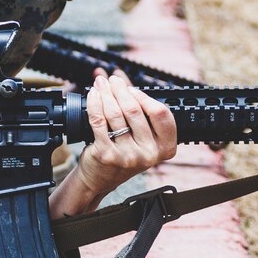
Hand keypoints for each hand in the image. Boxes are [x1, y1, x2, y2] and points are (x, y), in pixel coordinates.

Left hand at [49, 71, 176, 218]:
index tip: (133, 89)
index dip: (146, 97)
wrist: (100, 178)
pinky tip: (93, 95)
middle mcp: (148, 154)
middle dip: (121, 90)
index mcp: (164, 148)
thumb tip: (123, 79)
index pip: (162, 115)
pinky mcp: (107, 154)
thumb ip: (138, 109)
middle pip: (135, 111)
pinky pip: (99, 121)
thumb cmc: (122, 153)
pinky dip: (94, 104)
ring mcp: (128, 156)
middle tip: (112, 80)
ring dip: (106, 93)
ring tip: (101, 84)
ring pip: (115, 114)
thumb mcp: (139, 136)